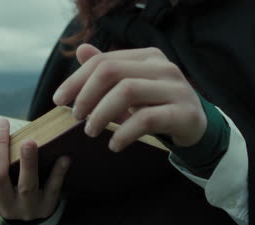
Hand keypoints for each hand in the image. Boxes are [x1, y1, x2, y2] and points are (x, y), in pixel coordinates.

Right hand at [0, 118, 70, 219]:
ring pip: (26, 185)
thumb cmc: (5, 189)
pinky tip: (63, 157)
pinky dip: (58, 172)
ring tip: (29, 142)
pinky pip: (54, 188)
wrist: (31, 213)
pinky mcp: (47, 206)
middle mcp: (4, 207)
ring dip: (28, 162)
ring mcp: (27, 208)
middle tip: (2, 124)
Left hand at [53, 44, 206, 151]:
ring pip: (127, 91)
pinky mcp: (184, 113)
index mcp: (147, 57)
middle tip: (76, 117)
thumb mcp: (131, 87)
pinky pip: (146, 119)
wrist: (196, 126)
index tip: (58, 100)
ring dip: (101, 114)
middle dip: (86, 95)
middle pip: (111, 72)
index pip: (103, 61)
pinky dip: (124, 132)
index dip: (76, 80)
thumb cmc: (157, 106)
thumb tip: (81, 50)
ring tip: (91, 131)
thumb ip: (108, 70)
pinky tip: (114, 145)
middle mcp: (162, 66)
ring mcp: (176, 88)